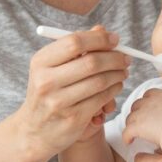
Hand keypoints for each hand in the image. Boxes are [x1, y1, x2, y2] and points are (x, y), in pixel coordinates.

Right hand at [18, 26, 128, 156]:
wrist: (35, 131)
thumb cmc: (48, 92)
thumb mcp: (52, 67)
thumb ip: (76, 47)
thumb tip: (102, 30)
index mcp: (40, 62)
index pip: (75, 42)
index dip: (100, 39)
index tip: (115, 39)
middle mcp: (46, 81)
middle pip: (91, 62)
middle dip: (115, 58)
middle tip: (126, 57)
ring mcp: (60, 102)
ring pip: (100, 81)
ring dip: (118, 74)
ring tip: (123, 71)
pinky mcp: (74, 119)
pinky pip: (102, 98)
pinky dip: (115, 89)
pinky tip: (116, 85)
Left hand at [122, 89, 161, 147]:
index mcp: (159, 95)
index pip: (148, 94)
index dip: (146, 102)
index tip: (148, 110)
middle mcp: (148, 102)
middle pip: (136, 105)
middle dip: (137, 113)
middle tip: (140, 122)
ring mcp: (141, 114)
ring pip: (130, 118)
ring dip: (131, 125)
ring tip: (135, 133)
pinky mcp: (137, 126)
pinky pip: (127, 131)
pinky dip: (127, 136)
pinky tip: (129, 141)